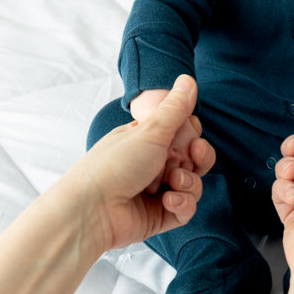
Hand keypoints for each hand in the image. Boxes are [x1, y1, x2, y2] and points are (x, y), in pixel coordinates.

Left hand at [68, 76, 212, 252]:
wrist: (94, 208)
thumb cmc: (115, 164)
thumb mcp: (150, 131)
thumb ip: (174, 108)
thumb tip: (188, 78)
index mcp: (147, 140)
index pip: (184, 134)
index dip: (193, 134)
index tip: (192, 134)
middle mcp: (153, 164)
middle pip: (194, 159)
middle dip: (199, 157)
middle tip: (194, 154)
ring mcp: (157, 191)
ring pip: (193, 184)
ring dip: (189, 182)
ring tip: (172, 182)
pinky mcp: (160, 215)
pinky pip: (186, 209)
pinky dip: (182, 204)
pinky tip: (168, 201)